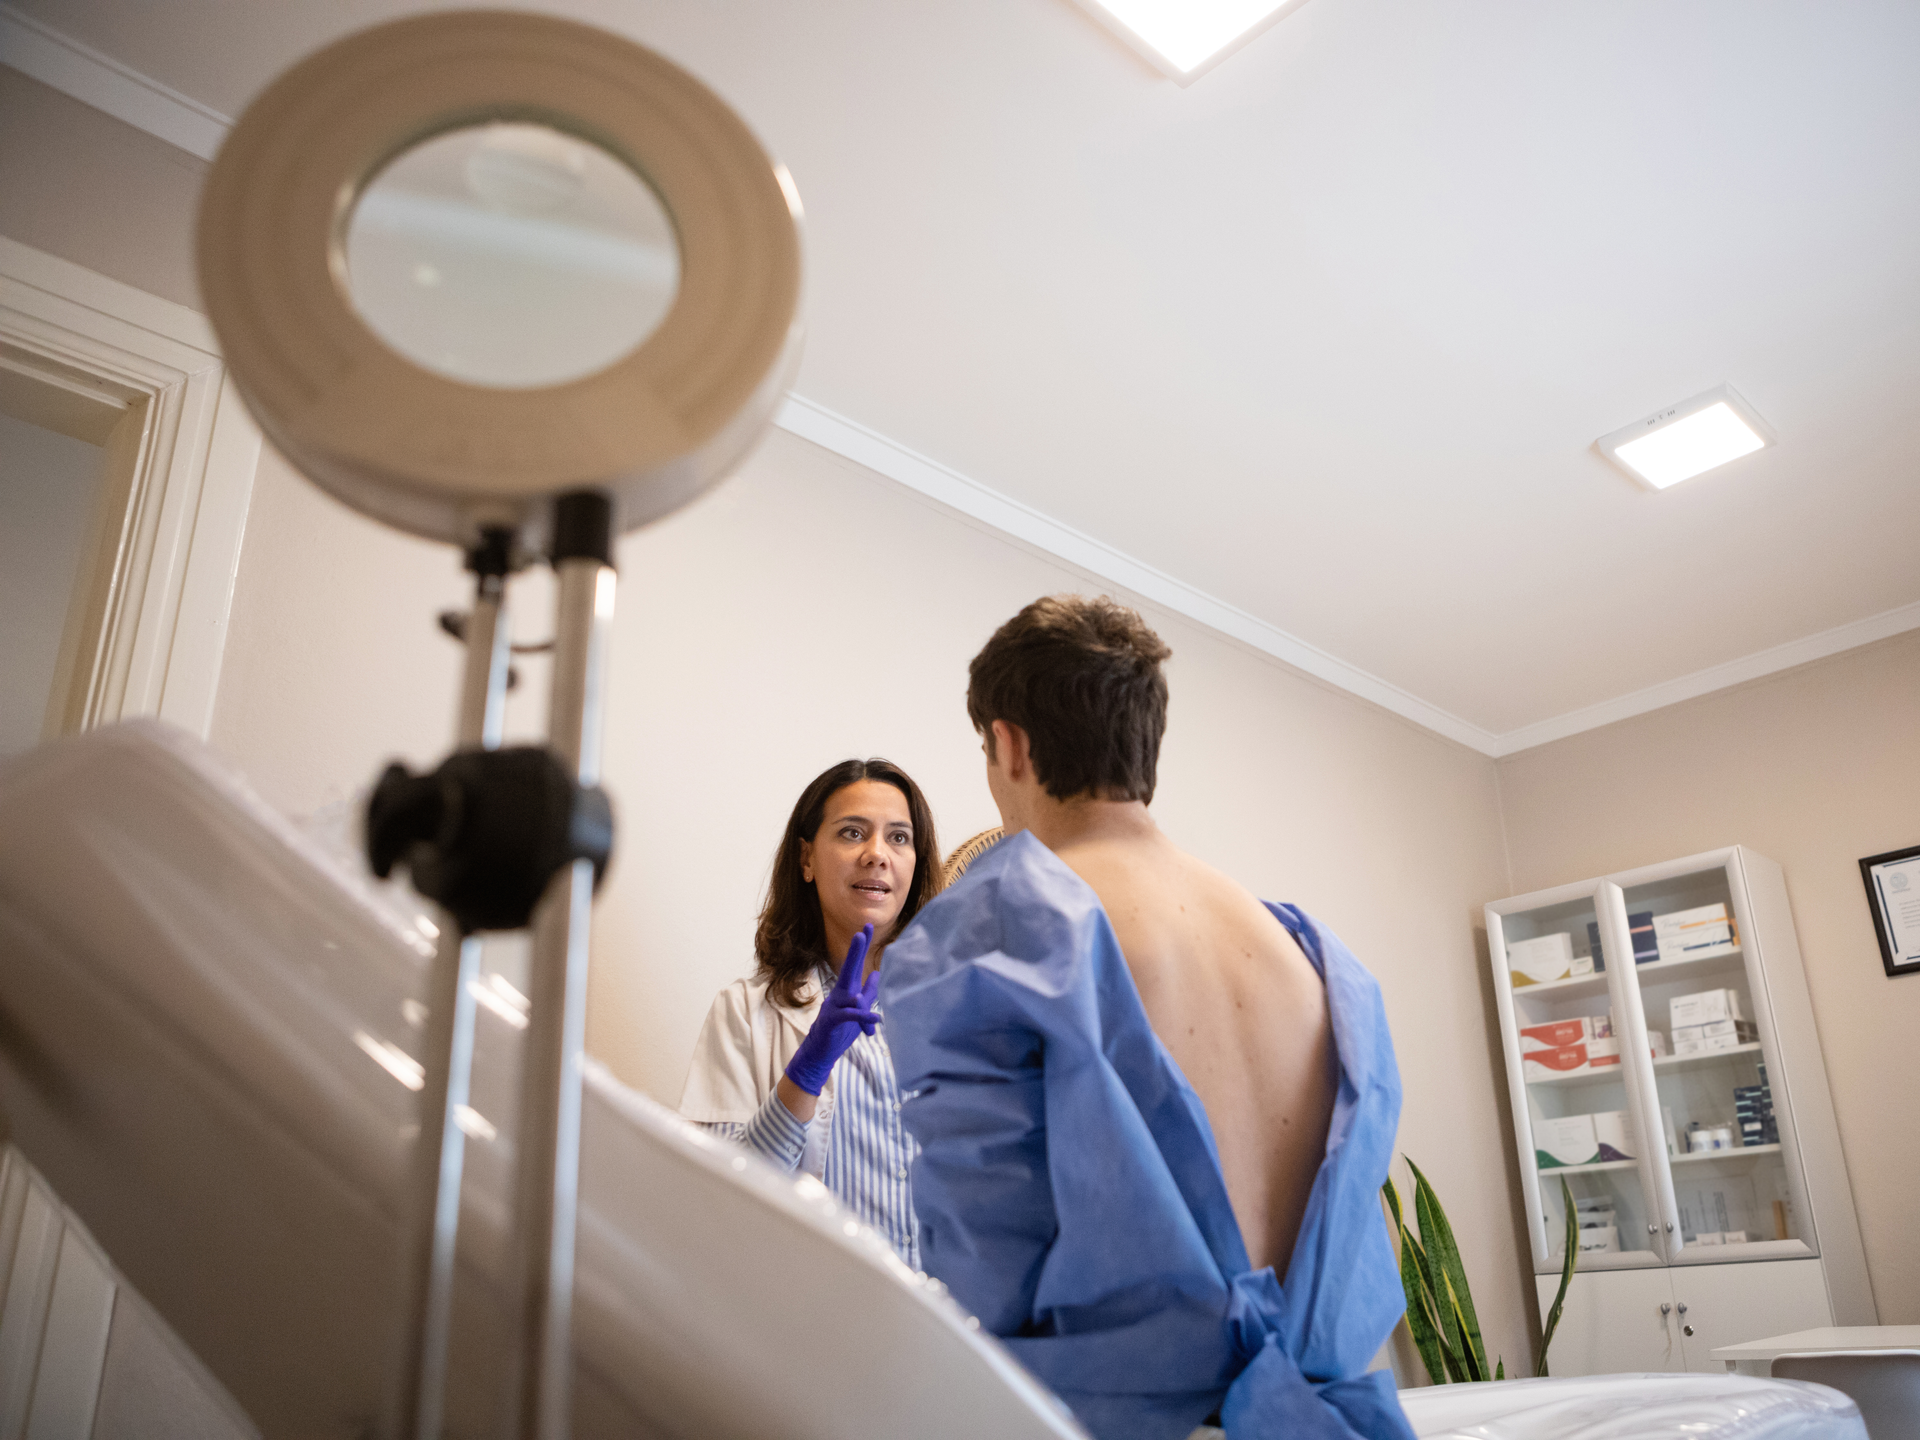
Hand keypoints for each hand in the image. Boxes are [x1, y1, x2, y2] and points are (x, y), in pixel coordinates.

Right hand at [783, 925, 879, 1095]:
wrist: (821, 1050)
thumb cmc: (840, 1028)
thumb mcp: (858, 1008)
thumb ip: (868, 992)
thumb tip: (877, 974)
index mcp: (848, 989)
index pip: (856, 964)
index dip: (862, 946)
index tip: (868, 926)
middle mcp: (840, 994)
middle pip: (848, 970)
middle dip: (856, 952)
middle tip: (861, 933)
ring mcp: (834, 1007)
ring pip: (849, 997)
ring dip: (859, 997)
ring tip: (863, 996)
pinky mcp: (831, 1022)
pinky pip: (848, 1017)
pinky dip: (862, 1018)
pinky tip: (875, 1020)